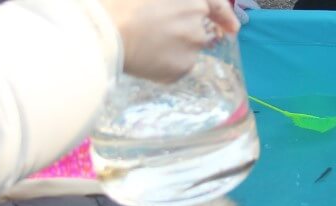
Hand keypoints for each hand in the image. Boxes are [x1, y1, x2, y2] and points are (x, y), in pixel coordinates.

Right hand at [100, 0, 240, 82]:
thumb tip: (185, 8)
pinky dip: (165, 66)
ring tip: (146, 45)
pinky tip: (145, 58)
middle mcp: (198, 23)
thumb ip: (176, 3)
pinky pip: (178, 68)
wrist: (104, 32)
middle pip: (201, 32)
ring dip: (175, 50)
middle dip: (187, 35)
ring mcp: (192, 47)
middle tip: (160, 35)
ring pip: (188, 51)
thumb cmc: (120, 4)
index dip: (225, 17)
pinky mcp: (182, 68)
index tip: (232, 27)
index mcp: (192, 0)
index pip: (217, 7)